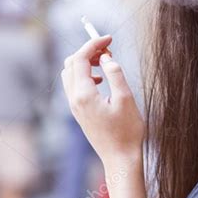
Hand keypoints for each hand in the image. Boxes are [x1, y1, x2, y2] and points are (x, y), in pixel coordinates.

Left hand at [60, 34, 145, 164]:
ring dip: (85, 62)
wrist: (120, 159)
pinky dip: (84, 75)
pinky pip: (74, 85)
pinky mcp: (79, 112)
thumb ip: (115, 74)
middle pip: (71, 63)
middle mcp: (74, 99)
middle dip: (88, 51)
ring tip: (105, 62)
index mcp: (84, 95)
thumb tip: (106, 57)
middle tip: (108, 48)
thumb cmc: (127, 132)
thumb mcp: (126, 99)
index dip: (93, 44)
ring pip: (70, 74)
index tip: (109, 38)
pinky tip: (101, 80)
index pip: (80, 58)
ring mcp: (74, 106)